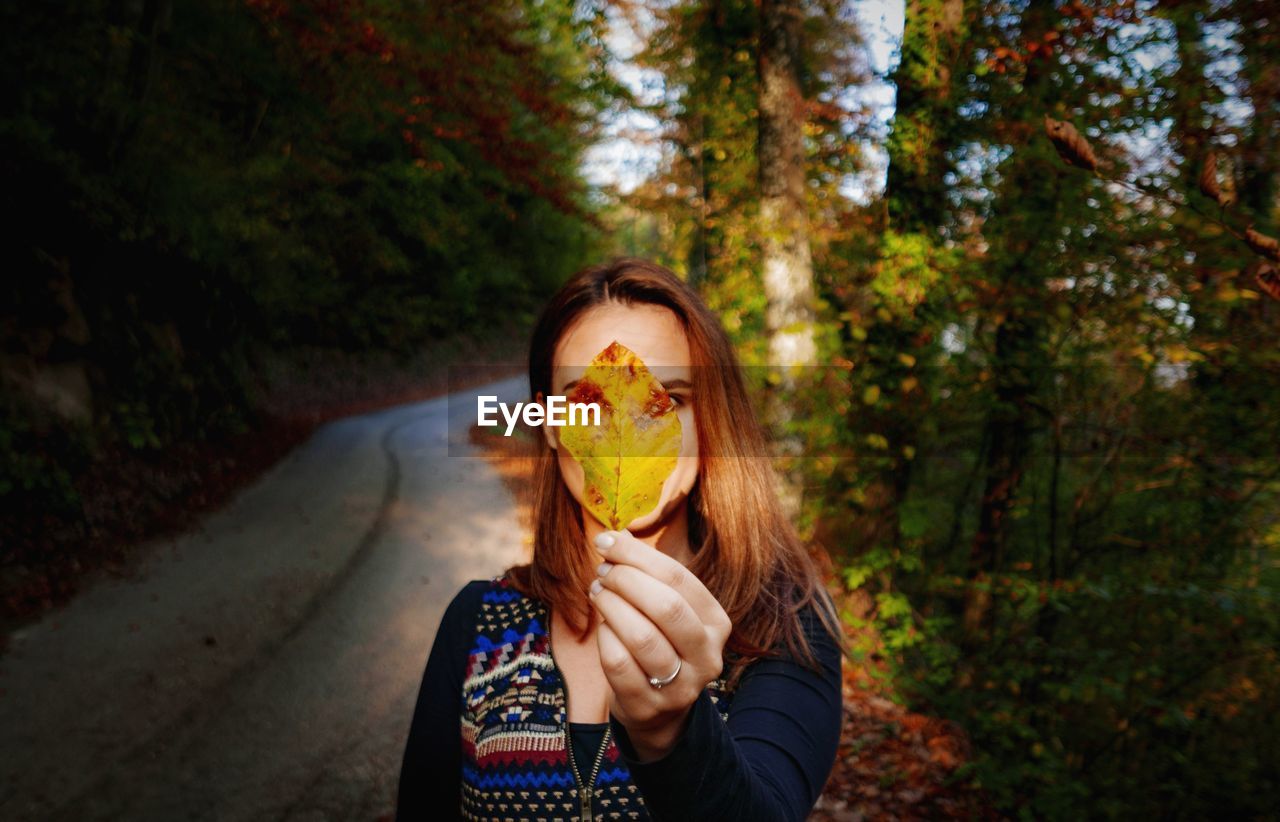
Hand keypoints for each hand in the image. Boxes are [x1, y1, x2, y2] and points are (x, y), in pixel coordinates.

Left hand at [588, 529, 732, 760]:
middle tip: (602, 572)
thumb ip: (649, 577)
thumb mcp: (667, 611)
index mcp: (717, 623)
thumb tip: (614, 537)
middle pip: (666, 607)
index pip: (679, 579)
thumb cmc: (661, 644)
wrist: (660, 710)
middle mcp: (707, 656)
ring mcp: (681, 686)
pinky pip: (618, 664)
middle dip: (626, 580)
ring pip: (641, 636)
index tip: (607, 541)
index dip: (639, 555)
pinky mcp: (649, 706)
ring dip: (611, 607)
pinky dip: (604, 639)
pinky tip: (602, 628)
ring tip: (597, 592)